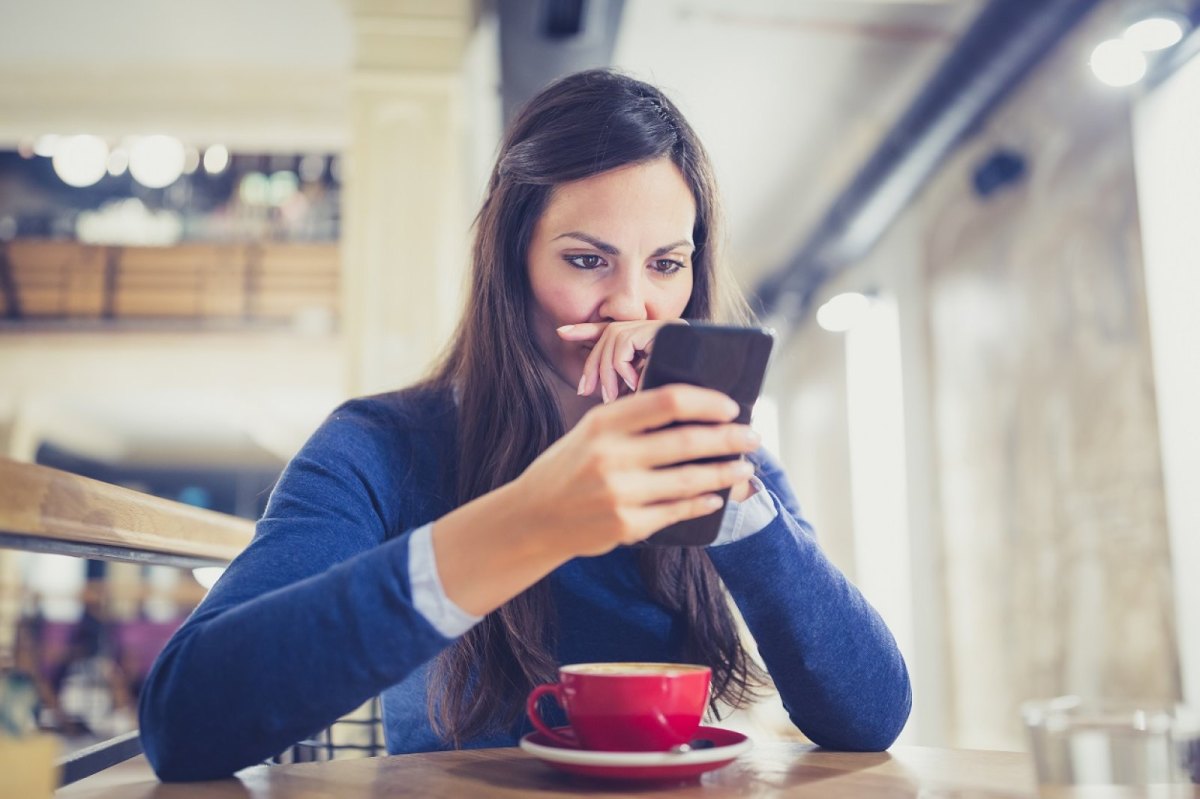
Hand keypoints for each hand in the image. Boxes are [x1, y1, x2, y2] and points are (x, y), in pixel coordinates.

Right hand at [512, 384, 760, 557]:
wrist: (532, 518)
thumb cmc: (569, 467)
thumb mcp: (591, 431)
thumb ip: (633, 419)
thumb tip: (695, 411)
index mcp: (603, 423)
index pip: (668, 401)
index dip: (707, 402)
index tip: (731, 407)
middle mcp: (611, 456)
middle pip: (687, 440)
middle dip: (729, 438)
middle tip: (753, 437)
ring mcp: (619, 493)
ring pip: (689, 480)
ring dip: (725, 473)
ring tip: (744, 467)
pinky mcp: (625, 525)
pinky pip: (677, 511)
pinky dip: (702, 503)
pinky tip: (716, 497)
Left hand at [557, 320, 685, 403]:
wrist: (706, 415)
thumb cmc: (667, 414)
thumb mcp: (637, 397)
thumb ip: (619, 384)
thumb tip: (592, 386)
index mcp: (653, 343)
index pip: (613, 331)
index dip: (587, 330)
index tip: (562, 333)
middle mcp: (661, 330)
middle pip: (611, 334)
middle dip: (594, 362)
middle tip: (587, 390)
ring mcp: (666, 328)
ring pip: (616, 337)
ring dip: (608, 369)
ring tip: (612, 394)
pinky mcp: (665, 331)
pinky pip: (626, 342)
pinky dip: (622, 365)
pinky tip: (632, 383)